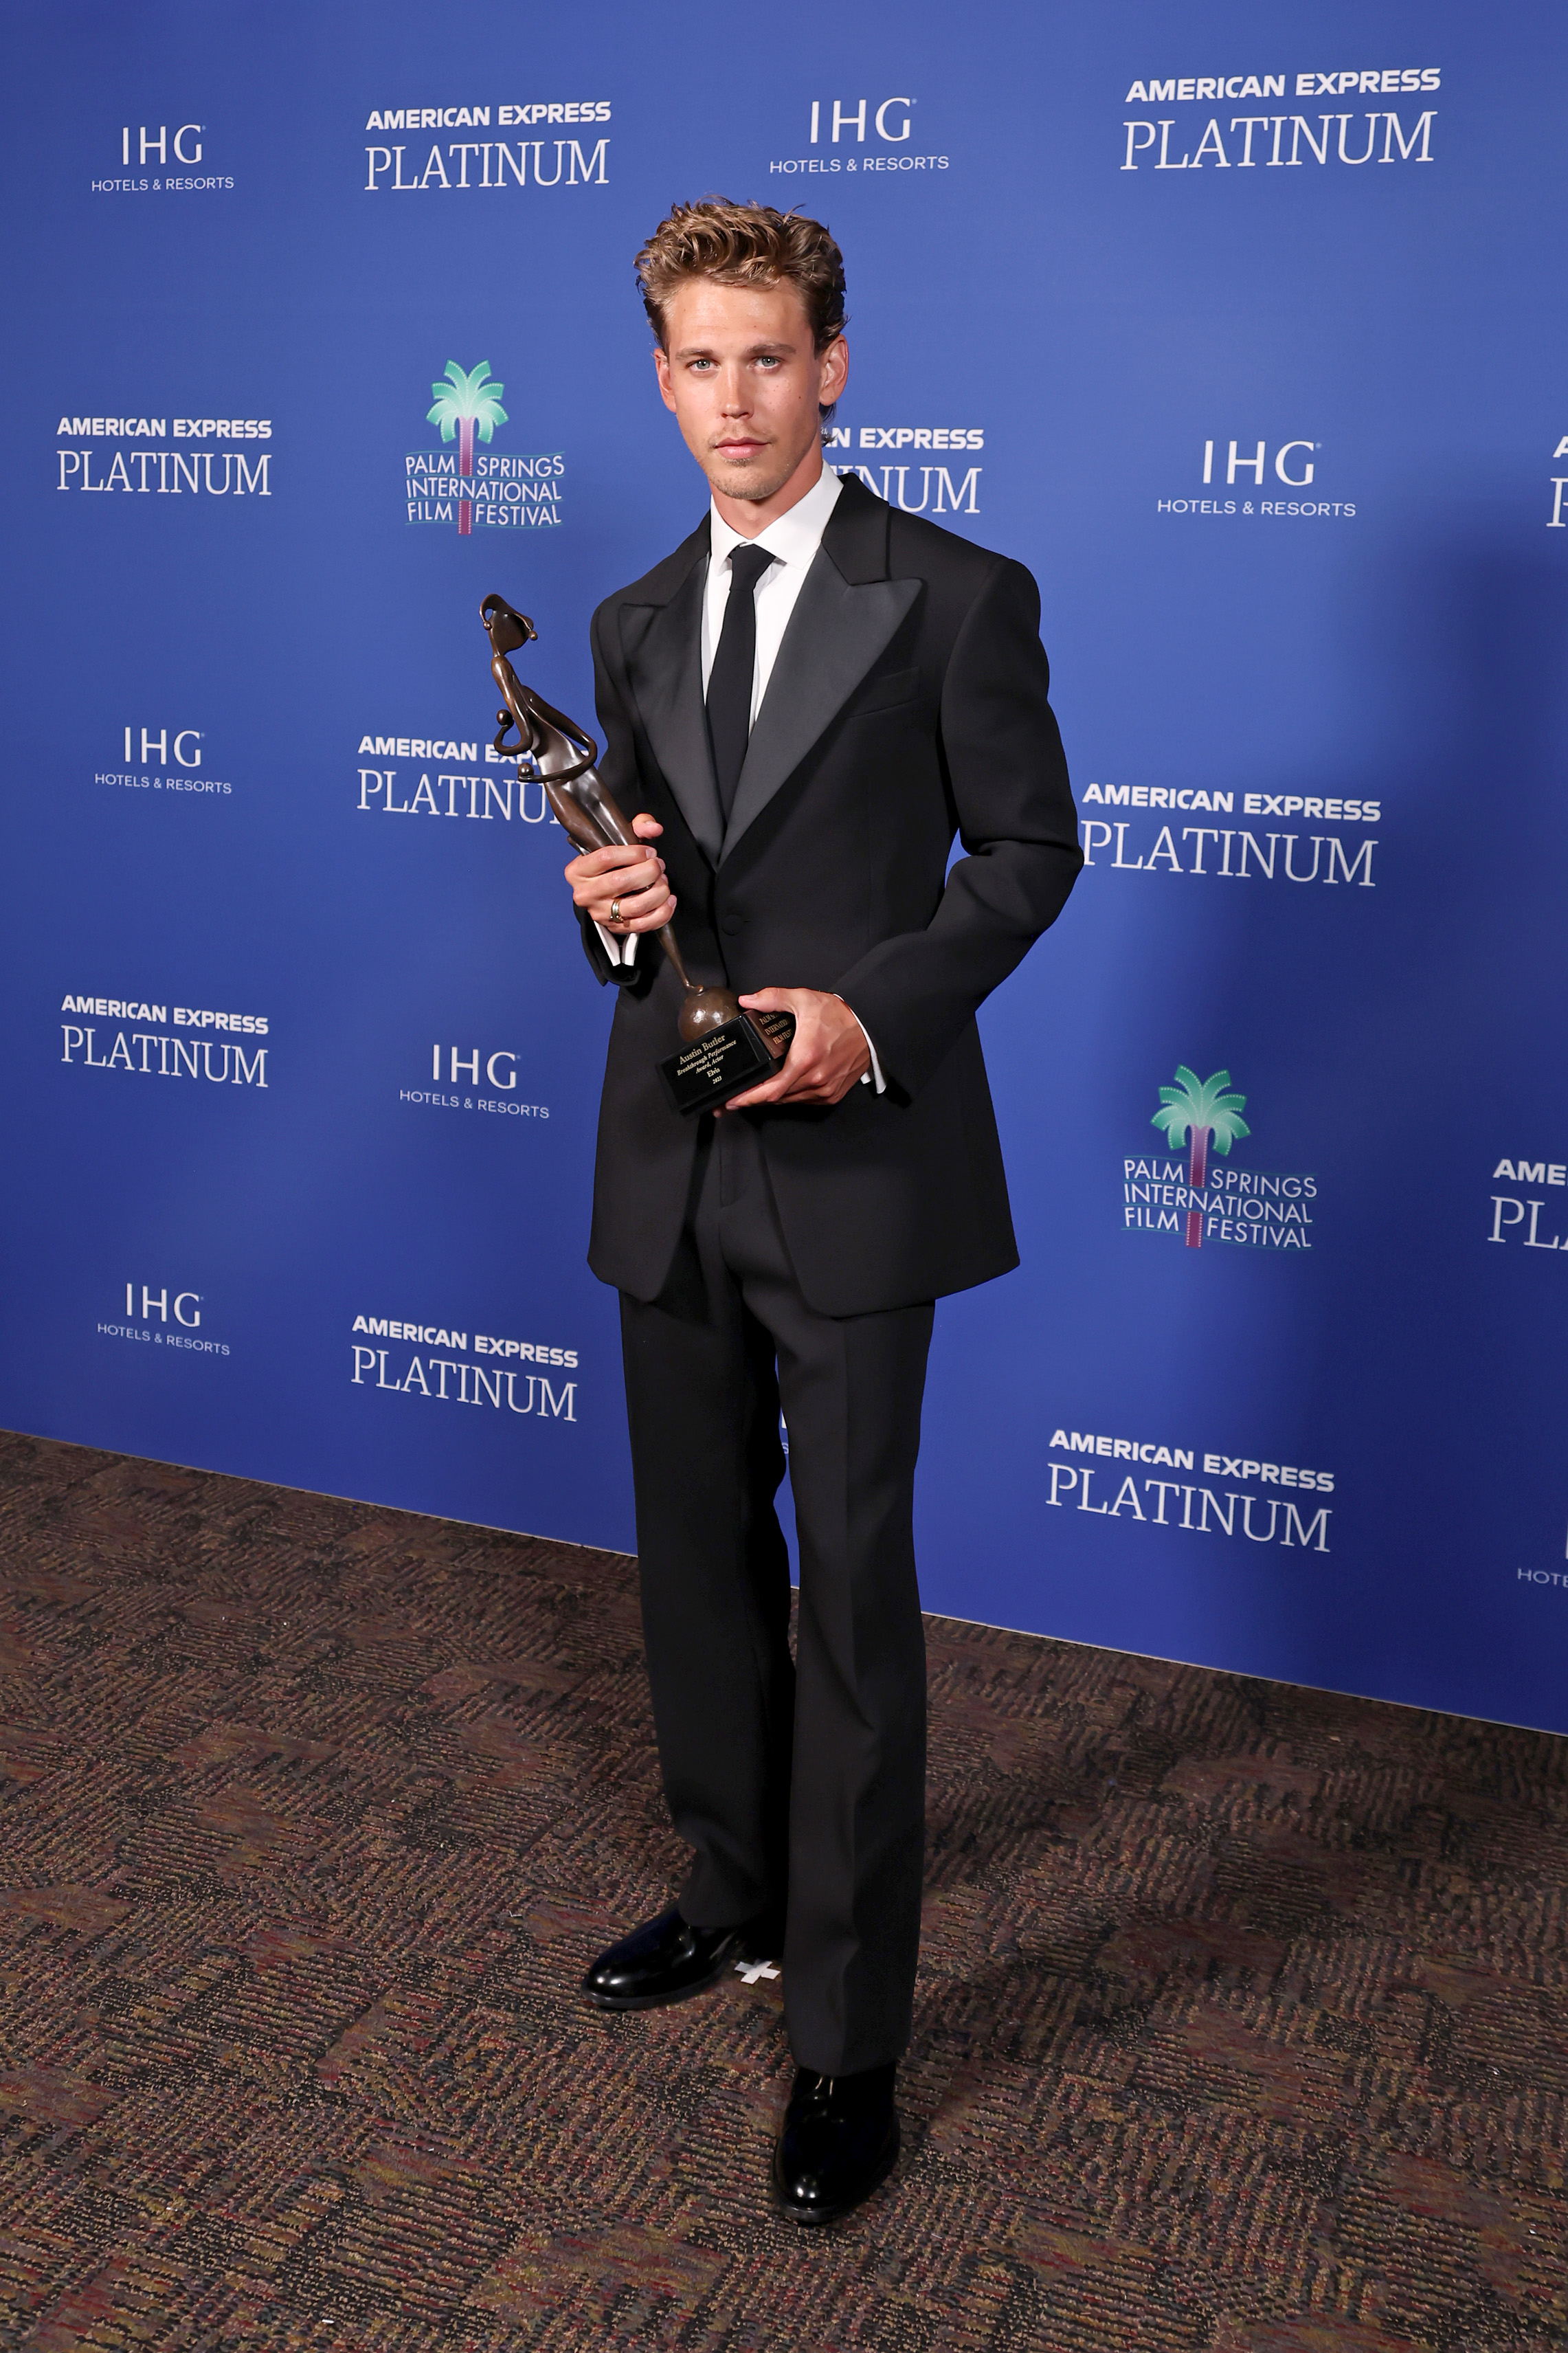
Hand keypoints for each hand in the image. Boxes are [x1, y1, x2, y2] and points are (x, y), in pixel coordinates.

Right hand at [566, 813, 674, 935]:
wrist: (602, 889)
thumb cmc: (611, 864)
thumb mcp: (618, 840)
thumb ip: (637, 827)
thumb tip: (654, 828)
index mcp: (578, 870)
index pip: (606, 857)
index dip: (634, 853)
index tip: (649, 852)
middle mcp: (585, 893)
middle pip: (621, 881)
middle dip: (649, 872)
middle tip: (658, 866)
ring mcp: (600, 913)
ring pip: (634, 906)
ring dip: (657, 892)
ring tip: (663, 882)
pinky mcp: (615, 927)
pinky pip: (643, 925)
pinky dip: (662, 913)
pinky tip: (669, 900)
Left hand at [716, 987, 871, 1113]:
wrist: (870, 1027)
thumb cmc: (841, 1016)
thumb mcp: (804, 999)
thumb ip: (773, 998)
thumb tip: (748, 1000)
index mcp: (806, 1058)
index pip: (771, 1090)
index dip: (749, 1099)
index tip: (732, 1101)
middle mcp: (816, 1079)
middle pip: (776, 1099)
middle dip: (754, 1099)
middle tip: (737, 1097)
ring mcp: (825, 1090)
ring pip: (790, 1101)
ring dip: (772, 1098)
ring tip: (756, 1092)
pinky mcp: (832, 1094)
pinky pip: (804, 1101)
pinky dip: (790, 1096)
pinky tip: (782, 1088)